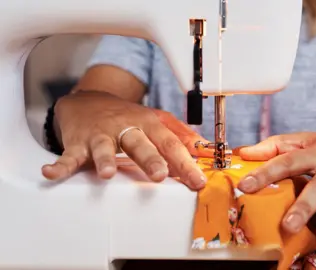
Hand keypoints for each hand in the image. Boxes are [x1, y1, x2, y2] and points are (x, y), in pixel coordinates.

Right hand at [42, 90, 207, 189]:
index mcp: (149, 124)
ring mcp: (101, 135)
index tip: (197, 181)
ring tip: (107, 173)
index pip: (170, 144)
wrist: (89, 100)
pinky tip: (51, 172)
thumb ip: (179, 133)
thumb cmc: (127, 116)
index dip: (185, 162)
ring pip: (104, 147)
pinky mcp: (79, 142)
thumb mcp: (156, 119)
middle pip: (140, 143)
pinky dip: (59, 164)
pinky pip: (68, 154)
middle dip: (150, 159)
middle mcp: (126, 128)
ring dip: (105, 159)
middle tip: (159, 175)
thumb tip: (204, 148)